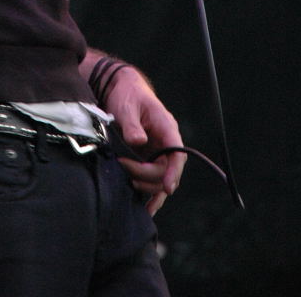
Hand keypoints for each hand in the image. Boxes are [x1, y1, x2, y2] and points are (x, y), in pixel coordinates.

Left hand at [104, 63, 185, 215]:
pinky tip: (147, 209)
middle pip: (167, 170)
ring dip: (146, 185)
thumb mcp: (127, 107)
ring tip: (127, 181)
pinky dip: (151, 195)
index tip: (168, 188)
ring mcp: (159, 152)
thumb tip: (138, 141)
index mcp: (167, 128)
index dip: (174, 172)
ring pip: (161, 179)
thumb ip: (132, 125)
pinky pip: (155, 181)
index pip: (178, 153)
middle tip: (123, 166)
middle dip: (146, 176)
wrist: (122, 90)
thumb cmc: (127, 96)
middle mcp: (167, 143)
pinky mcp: (150, 159)